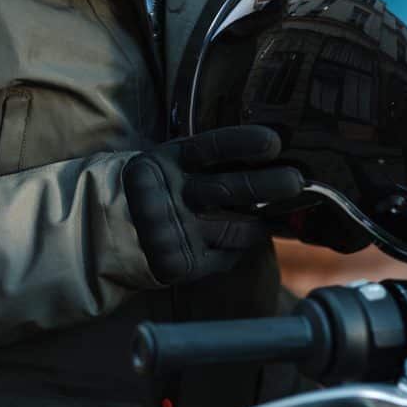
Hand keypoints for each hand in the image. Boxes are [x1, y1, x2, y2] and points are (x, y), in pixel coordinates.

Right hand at [123, 125, 304, 284]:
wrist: (108, 232)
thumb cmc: (160, 191)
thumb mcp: (172, 166)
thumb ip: (211, 163)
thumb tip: (273, 155)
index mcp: (166, 161)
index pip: (210, 148)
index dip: (242, 144)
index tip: (274, 142)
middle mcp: (168, 195)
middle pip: (228, 189)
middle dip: (267, 185)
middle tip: (297, 182)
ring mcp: (172, 231)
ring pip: (235, 228)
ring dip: (262, 223)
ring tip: (279, 218)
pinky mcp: (179, 264)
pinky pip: (227, 256)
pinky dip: (239, 248)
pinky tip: (238, 241)